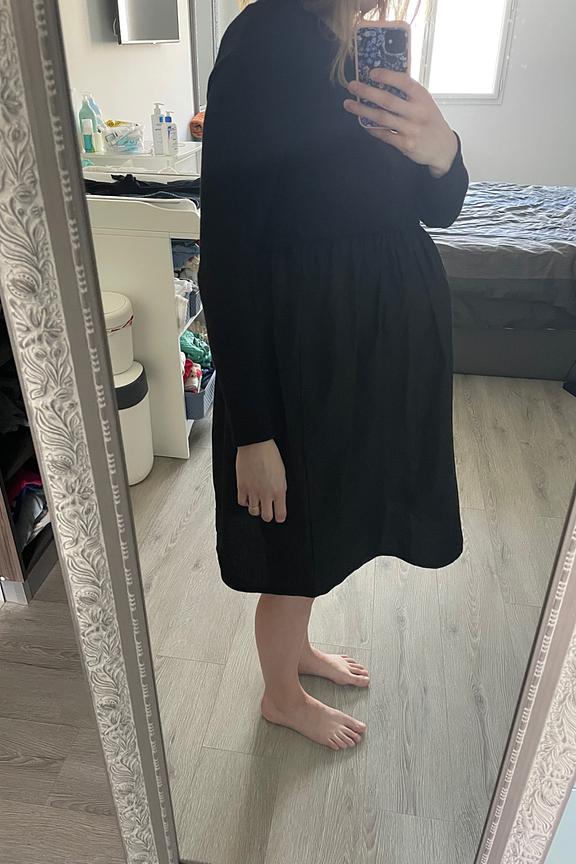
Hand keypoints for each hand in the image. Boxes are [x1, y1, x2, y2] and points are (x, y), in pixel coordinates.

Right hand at [236, 439, 286, 522]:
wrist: (256, 444)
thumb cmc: (270, 455)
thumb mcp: (282, 474)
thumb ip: (280, 489)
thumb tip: (279, 498)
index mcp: (279, 490)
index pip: (280, 514)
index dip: (280, 516)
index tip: (279, 515)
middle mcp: (266, 493)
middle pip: (266, 517)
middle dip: (267, 514)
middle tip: (267, 509)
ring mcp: (253, 491)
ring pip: (253, 511)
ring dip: (256, 507)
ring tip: (257, 500)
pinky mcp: (242, 487)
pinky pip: (242, 502)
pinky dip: (245, 501)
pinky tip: (248, 495)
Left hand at [344, 69, 458, 177]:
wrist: (443, 148)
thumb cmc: (431, 122)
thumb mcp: (426, 103)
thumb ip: (409, 94)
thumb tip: (385, 80)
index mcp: (423, 98)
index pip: (404, 82)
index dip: (387, 76)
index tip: (371, 73)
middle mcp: (417, 113)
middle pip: (388, 100)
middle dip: (367, 92)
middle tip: (352, 86)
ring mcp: (411, 129)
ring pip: (382, 118)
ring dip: (362, 110)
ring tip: (349, 104)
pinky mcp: (405, 144)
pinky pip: (383, 134)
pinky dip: (371, 127)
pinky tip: (362, 121)